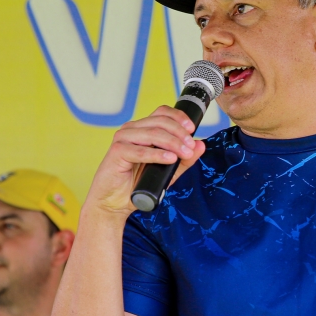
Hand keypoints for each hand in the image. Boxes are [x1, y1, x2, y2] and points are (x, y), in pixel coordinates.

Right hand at [86, 106, 206, 215]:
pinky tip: (170, 158)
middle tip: (191, 147)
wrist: (115, 202)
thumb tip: (201, 145)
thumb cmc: (137, 184)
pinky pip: (140, 151)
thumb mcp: (168, 171)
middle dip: (179, 133)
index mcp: (142, 129)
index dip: (179, 117)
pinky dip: (157, 154)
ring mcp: (122, 139)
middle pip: (159, 122)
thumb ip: (184, 159)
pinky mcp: (116, 152)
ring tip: (184, 154)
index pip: (162, 113)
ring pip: (152, 134)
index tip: (192, 129)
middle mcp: (131, 129)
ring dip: (172, 143)